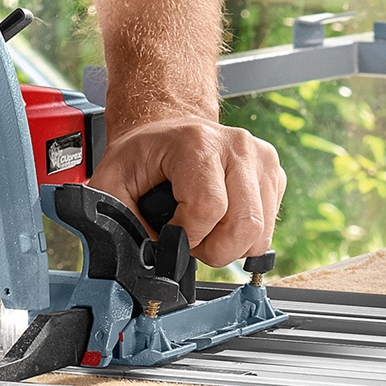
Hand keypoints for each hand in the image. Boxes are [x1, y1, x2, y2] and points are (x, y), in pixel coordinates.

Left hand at [87, 116, 285, 267]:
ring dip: (230, 247)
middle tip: (191, 243)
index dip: (189, 236)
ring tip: (204, 233)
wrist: (166, 126)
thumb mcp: (112, 182)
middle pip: (244, 225)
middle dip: (214, 250)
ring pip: (260, 232)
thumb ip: (117, 219)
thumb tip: (143, 259)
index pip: (209, 208)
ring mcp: (260, 158)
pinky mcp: (273, 174)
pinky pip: (267, 228)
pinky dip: (243, 239)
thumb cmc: (142, 153)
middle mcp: (236, 146)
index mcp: (197, 143)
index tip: (171, 235)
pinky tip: (220, 224)